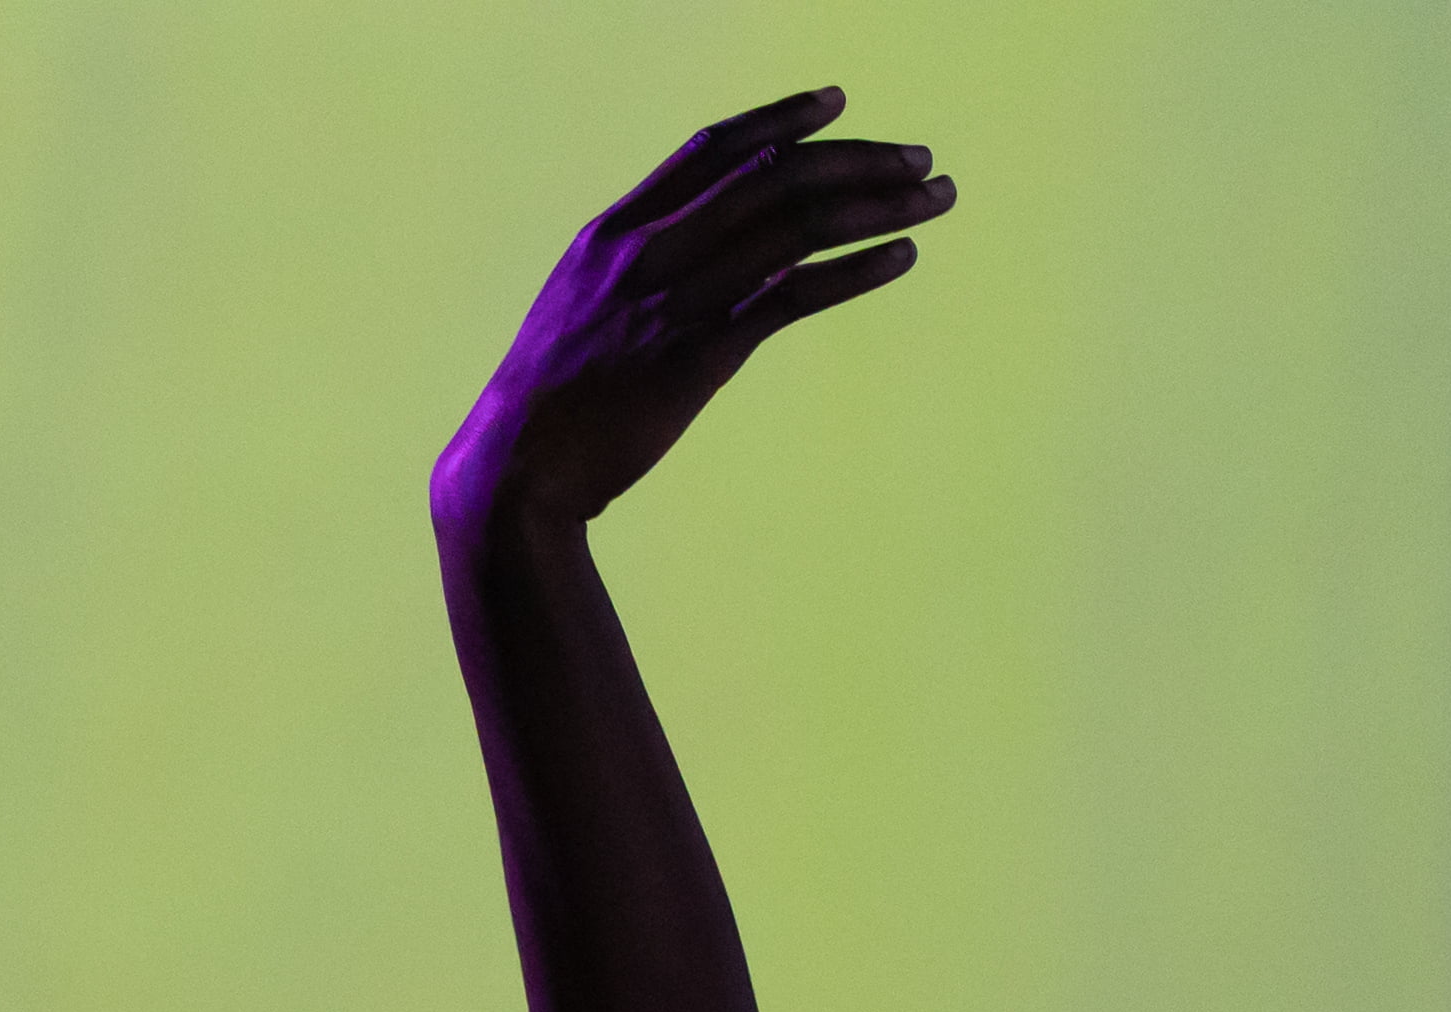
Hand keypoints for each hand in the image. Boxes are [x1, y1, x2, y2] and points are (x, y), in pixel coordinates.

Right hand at [434, 90, 954, 534]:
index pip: (713, 151)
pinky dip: (854, 271)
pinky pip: (794, 296)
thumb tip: (716, 260)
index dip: (780, 120)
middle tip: (919, 157)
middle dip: (856, 159)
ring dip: (876, 204)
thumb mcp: (584, 314)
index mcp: (615, 232)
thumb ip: (642, 275)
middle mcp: (647, 251)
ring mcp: (674, 299)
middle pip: (771, 177)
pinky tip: (902, 257)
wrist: (515, 470)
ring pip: (794, 226)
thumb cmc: (551, 403)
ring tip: (935, 195)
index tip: (838, 103)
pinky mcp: (700, 354)